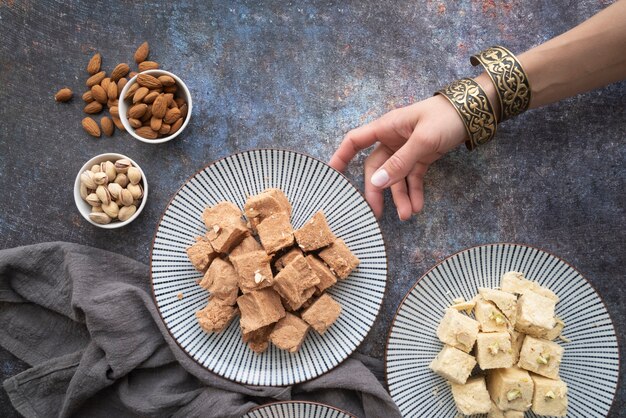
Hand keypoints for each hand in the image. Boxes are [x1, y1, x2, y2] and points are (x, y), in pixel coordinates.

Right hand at [330, 95, 467, 219]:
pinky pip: (412, 178)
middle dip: (377, 190)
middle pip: (376, 168)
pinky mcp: (421, 157)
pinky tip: (418, 206)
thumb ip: (400, 163)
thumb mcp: (422, 141)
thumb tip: (377, 183)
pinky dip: (414, 192)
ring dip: (399, 196)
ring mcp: (406, 150)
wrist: (475, 112)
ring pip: (395, 177)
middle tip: (377, 213)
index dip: (341, 156)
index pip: (355, 141)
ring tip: (408, 215)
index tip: (331, 175)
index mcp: (386, 128)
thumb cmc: (446, 118)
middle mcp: (392, 140)